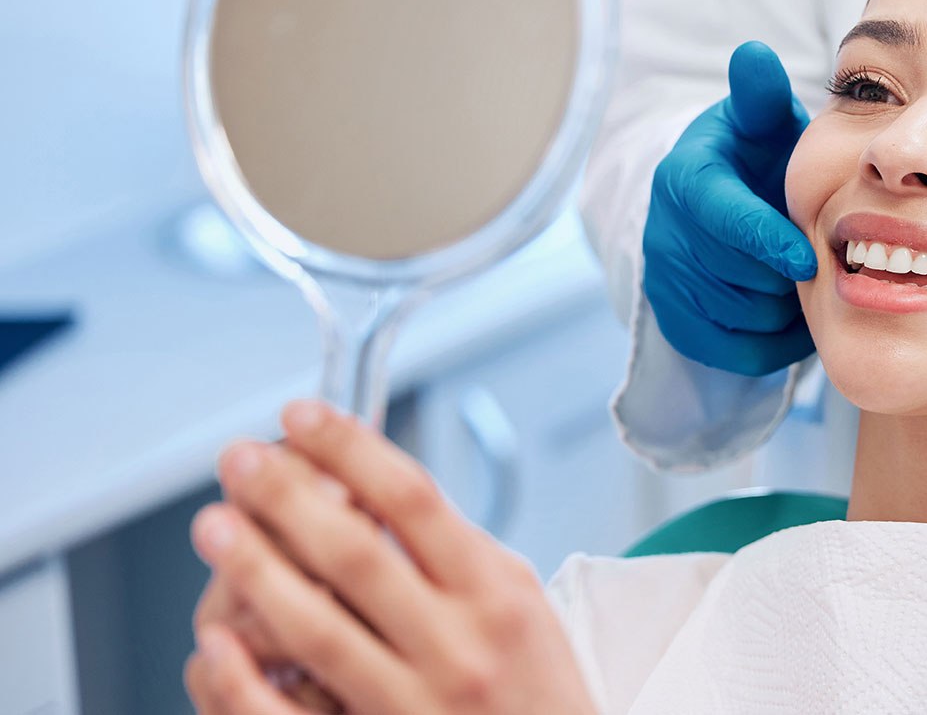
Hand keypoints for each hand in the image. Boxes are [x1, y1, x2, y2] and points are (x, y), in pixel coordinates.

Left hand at [183, 401, 595, 714]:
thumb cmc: (535, 694)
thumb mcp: (523, 606)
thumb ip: (456, 554)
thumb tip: (372, 490)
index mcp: (495, 595)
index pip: (413, 499)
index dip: (349, 449)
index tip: (302, 417)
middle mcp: (458, 646)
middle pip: (356, 552)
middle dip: (286, 496)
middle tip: (240, 461)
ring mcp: (415, 704)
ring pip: (317, 627)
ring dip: (255, 569)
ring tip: (216, 525)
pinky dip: (245, 681)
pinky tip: (214, 642)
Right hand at [643, 40, 816, 374]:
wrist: (721, 205)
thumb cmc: (755, 158)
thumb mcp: (759, 122)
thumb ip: (761, 95)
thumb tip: (754, 54)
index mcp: (685, 179)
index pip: (722, 219)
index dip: (766, 242)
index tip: (806, 260)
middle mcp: (664, 233)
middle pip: (737, 276)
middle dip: (784, 274)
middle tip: (821, 261)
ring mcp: (666, 281)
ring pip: (740, 317)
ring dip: (784, 307)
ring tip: (807, 282)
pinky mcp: (676, 323)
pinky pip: (735, 351)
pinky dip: (774, 342)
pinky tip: (792, 312)